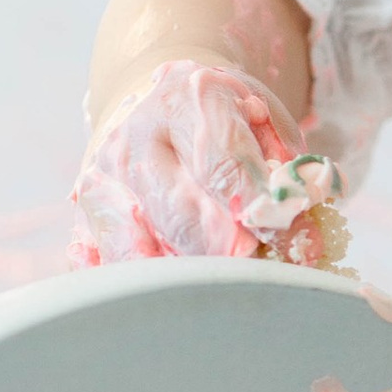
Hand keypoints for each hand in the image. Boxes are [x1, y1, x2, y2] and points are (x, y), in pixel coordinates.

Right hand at [71, 56, 348, 269]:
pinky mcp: (87, 219)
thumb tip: (305, 244)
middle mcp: (133, 140)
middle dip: (233, 254)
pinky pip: (114, 269)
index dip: (259, 209)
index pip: (222, 165)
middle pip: (183, 216)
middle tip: (265, 270)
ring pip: (144, 253)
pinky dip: (151, 290)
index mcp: (183, 101)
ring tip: (230, 282)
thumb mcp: (266, 124)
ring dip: (194, 277)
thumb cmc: (225, 119)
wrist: (156, 103)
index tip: (292, 238)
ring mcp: (102, 182)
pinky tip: (183, 289)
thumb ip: (288, 175)